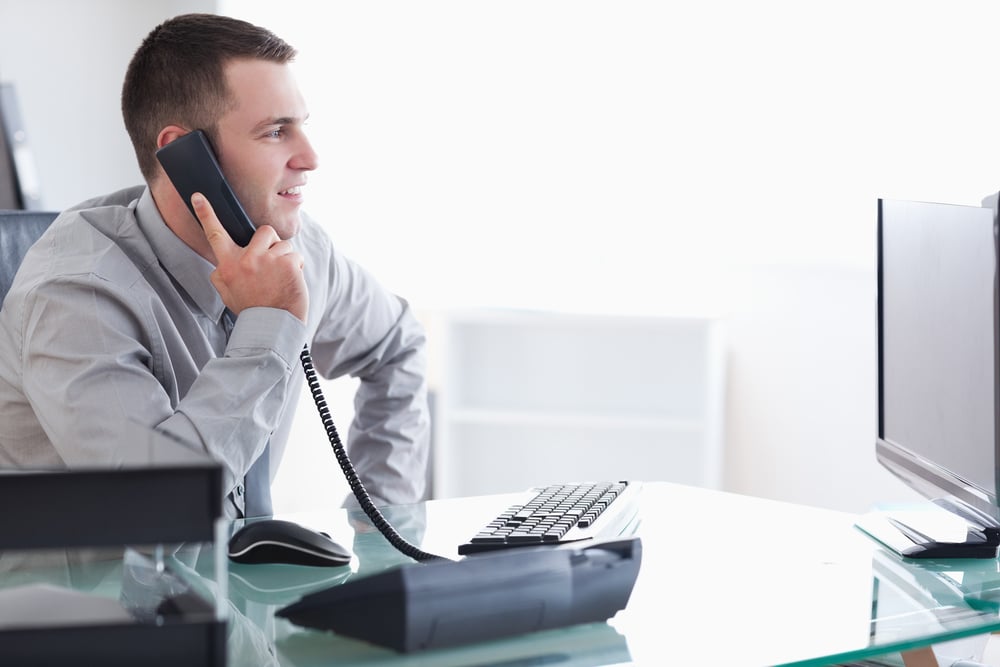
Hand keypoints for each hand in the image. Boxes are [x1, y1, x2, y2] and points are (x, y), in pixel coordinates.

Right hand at [192, 192, 308, 322]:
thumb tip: (222, 262)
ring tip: (280, 278)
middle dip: (270, 243)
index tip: (199, 196)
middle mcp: (246, 260)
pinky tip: (291, 282)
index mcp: (228, 265)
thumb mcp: (227, 292)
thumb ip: (223, 273)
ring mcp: (269, 260)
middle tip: (271, 264)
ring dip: (285, 258)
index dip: (205, 214)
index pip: (215, 234)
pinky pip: (296, 256)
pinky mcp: (288, 264)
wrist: (273, 327)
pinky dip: (297, 267)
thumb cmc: (251, 309)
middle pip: (263, 232)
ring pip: (282, 244)